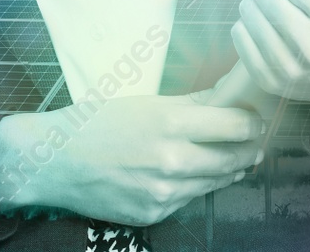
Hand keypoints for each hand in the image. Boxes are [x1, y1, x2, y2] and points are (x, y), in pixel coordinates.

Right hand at [0, 93, 263, 226]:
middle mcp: (172, 161)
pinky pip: (191, 197)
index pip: (237, 126)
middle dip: (250, 147)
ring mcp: (164, 192)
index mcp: (169, 123)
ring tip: (234, 155)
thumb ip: (192, 102)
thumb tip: (230, 94)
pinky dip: (199, 184)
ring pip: (218, 181)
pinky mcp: (155, 213)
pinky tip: (195, 172)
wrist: (55, 162)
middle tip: (254, 138)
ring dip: (230, 167)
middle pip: (236, 157)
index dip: (252, 121)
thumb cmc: (97, 122)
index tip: (254, 117)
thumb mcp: (144, 102)